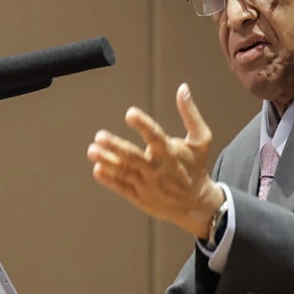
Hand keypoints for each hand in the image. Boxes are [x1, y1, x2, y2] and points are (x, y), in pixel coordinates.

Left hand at [87, 83, 224, 238]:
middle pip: (134, 158)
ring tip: (92, 151)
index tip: (130, 113)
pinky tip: (97, 169)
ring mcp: (147, 185)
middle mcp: (157, 170)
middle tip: (100, 136)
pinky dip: (109, 180)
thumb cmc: (195, 166)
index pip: (156, 137)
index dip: (143, 125)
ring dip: (107, 162)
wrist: (196, 204)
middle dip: (116, 147)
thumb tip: (183, 88)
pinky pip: (122, 188)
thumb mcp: (201, 140)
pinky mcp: (140, 197)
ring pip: (124, 173)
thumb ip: (190, 114)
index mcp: (171, 153)